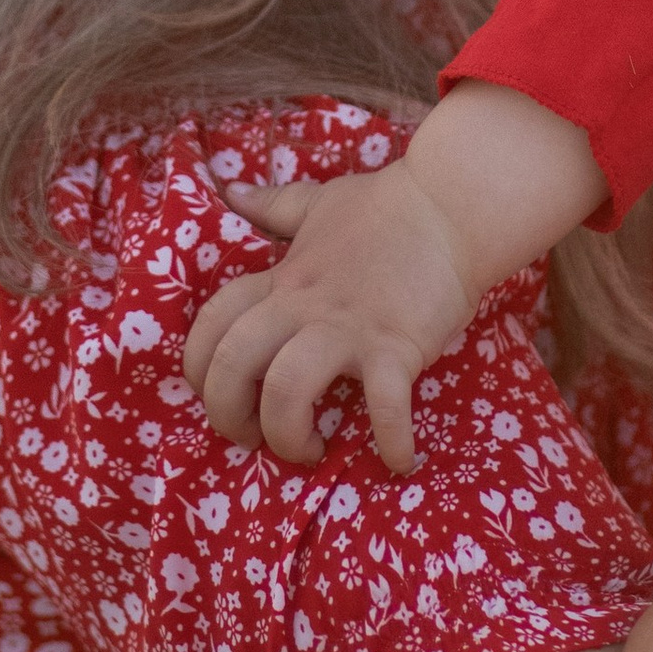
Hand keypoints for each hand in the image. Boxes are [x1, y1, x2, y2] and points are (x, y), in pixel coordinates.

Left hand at [182, 161, 481, 472]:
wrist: (452, 203)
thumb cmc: (386, 205)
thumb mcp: (318, 202)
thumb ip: (273, 206)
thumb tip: (230, 192)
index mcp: (282, 279)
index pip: (212, 324)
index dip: (200, 369)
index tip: (222, 395)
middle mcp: (302, 306)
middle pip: (233, 365)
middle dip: (229, 416)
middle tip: (256, 438)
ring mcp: (348, 328)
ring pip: (287, 389)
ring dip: (289, 436)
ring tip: (312, 450)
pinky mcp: (396, 346)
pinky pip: (384, 406)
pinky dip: (390, 442)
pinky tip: (398, 459)